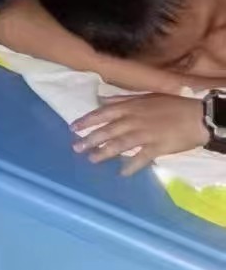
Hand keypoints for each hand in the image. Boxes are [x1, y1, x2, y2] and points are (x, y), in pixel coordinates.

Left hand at [71, 94, 208, 174]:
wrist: (197, 116)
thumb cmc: (172, 104)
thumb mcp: (145, 96)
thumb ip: (123, 99)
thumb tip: (102, 100)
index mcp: (130, 107)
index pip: (102, 114)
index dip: (86, 121)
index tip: (73, 128)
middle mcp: (133, 120)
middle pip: (107, 131)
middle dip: (89, 139)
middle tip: (76, 148)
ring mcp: (144, 135)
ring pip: (119, 145)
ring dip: (104, 153)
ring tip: (91, 159)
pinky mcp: (157, 148)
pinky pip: (140, 158)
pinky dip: (131, 166)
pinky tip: (122, 173)